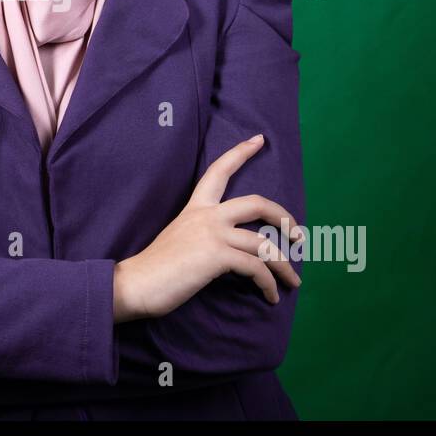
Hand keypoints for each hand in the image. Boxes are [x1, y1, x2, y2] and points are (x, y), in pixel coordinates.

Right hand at [113, 134, 303, 321]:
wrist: (136, 284)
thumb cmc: (156, 268)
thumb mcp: (182, 240)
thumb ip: (204, 236)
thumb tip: (232, 251)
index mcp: (196, 208)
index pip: (219, 171)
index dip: (240, 152)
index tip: (259, 139)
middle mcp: (207, 215)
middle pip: (257, 203)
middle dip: (284, 217)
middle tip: (299, 235)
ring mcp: (213, 233)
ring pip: (264, 243)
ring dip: (284, 265)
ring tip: (293, 280)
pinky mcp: (217, 255)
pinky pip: (256, 267)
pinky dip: (269, 283)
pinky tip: (272, 296)